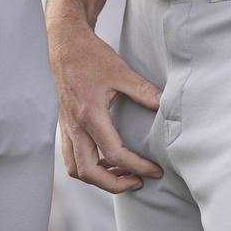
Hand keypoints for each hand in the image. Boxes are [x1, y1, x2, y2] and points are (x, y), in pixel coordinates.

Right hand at [48, 13, 164, 193]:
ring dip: (99, 179)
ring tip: (123, 176)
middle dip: (115, 185)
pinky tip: (107, 161)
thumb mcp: (121, 71)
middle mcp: (75, 126)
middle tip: (139, 181)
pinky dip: (88, 167)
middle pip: (89, 172)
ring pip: (76, 169)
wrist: (66, 45)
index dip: (137, 166)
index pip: (114, 153)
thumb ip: (143, 91)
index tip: (155, 170)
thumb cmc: (92, 56)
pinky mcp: (66, 126)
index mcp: (90, 114)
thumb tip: (165, 106)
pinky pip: (71, 157)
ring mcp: (67, 128)